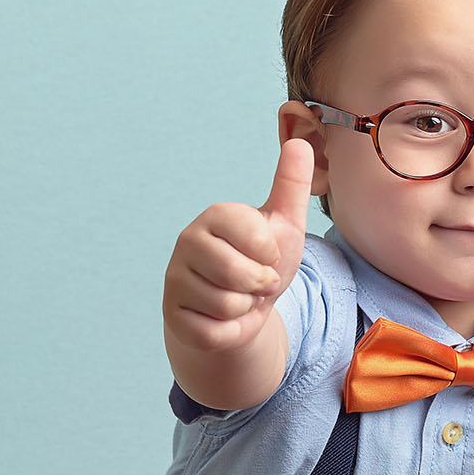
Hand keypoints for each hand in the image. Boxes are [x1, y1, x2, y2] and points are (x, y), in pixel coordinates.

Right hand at [162, 138, 312, 353]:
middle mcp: (187, 243)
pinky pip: (215, 332)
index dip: (271, 254)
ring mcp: (175, 279)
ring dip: (245, 308)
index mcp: (215, 216)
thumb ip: (291, 186)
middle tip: (255, 281)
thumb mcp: (283, 225)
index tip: (266, 255)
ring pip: (228, 305)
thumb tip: (300, 142)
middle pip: (239, 274)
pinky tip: (223, 318)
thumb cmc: (261, 262)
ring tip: (239, 297)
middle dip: (260, 285)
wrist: (241, 309)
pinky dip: (230, 331)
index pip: (256, 237)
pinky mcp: (173, 315)